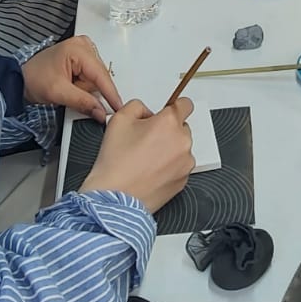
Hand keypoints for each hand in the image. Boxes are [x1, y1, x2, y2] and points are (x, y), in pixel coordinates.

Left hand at [23, 37, 121, 124]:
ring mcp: (83, 50)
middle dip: (89, 91)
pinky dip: (83, 86)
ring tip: (68, 87)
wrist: (21, 79)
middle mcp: (83, 45)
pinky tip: (71, 85)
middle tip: (71, 93)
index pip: (100, 75)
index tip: (118, 107)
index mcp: (78, 48)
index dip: (110, 93)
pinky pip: (91, 77)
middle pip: (99, 77)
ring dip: (85, 89)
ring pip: (96, 79)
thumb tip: (101, 112)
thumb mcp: (58, 93)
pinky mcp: (82, 58)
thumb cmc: (34, 78)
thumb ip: (83, 102)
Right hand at [80, 97, 195, 210]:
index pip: (185, 104)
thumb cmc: (116, 163)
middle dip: (167, 131)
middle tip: (146, 140)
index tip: (169, 112)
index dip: (175, 107)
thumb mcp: (119, 119)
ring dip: (169, 150)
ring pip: (181, 149)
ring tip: (146, 159)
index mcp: (169, 123)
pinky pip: (180, 167)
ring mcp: (185, 163)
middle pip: (181, 128)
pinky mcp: (183, 181)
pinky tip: (150, 171)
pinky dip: (169, 167)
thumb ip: (137, 106)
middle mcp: (182, 141)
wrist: (114, 197)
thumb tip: (146, 111)